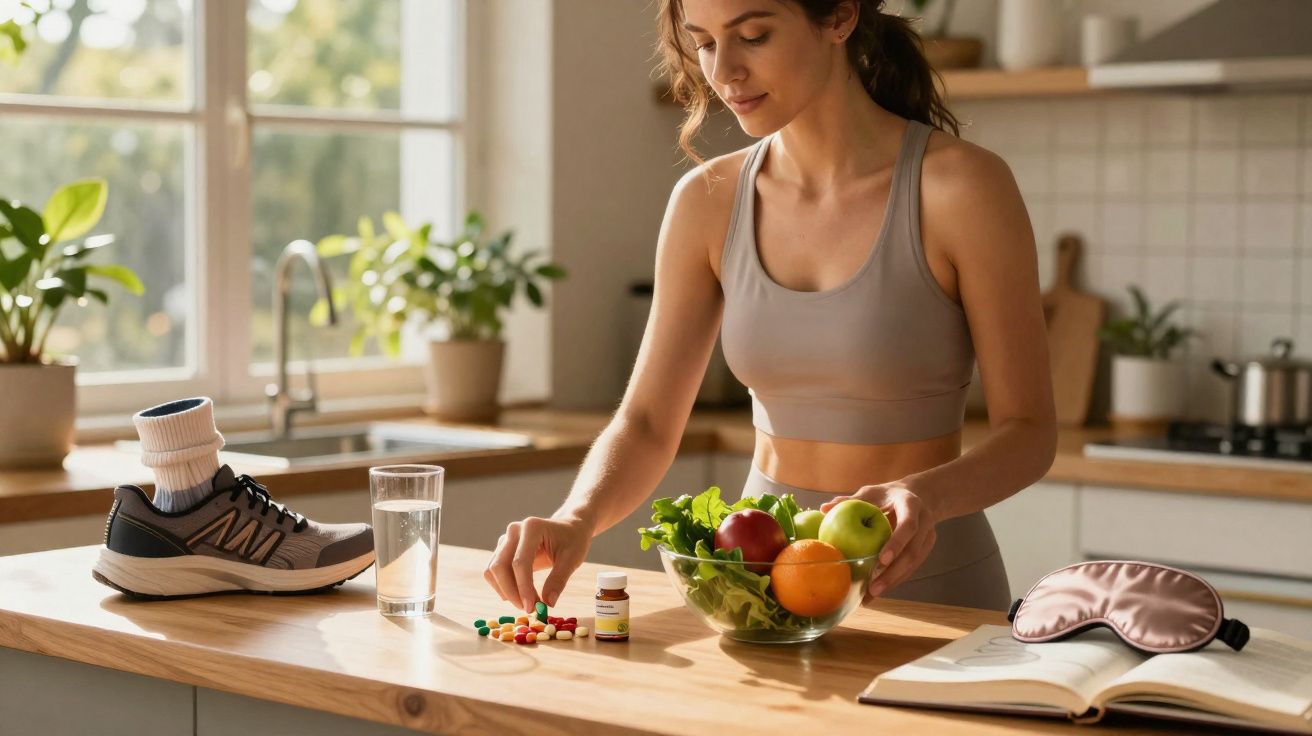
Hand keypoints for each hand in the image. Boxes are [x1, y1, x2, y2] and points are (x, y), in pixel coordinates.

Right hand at [484, 512, 593, 612]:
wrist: (568, 528)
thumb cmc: (572, 541)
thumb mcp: (572, 559)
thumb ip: (558, 580)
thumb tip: (547, 603)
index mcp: (532, 527)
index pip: (520, 562)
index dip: (523, 588)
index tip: (532, 608)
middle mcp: (514, 531)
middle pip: (500, 566)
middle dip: (511, 592)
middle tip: (528, 609)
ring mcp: (505, 539)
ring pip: (493, 570)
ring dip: (505, 591)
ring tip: (527, 603)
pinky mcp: (502, 549)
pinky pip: (494, 571)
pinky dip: (503, 587)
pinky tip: (519, 595)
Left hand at [819, 480, 941, 599]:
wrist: (919, 495)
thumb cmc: (887, 494)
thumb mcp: (871, 492)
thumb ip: (850, 500)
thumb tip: (823, 508)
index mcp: (911, 504)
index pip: (908, 525)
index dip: (897, 543)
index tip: (881, 560)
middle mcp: (924, 521)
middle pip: (913, 552)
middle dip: (894, 572)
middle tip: (873, 588)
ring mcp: (928, 536)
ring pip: (913, 564)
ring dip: (893, 581)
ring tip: (872, 595)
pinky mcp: (926, 548)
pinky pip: (911, 567)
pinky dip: (895, 579)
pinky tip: (878, 590)